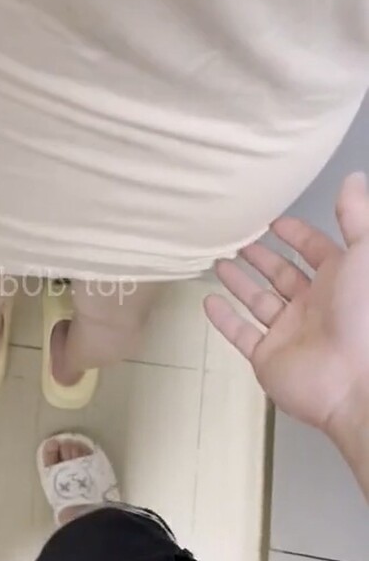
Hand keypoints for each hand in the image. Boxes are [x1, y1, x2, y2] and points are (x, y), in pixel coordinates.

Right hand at [204, 172, 368, 432]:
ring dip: (240, 282)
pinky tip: (208, 302)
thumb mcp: (366, 254)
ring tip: (217, 261)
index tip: (274, 220)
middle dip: (262, 257)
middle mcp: (314, 306)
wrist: (353, 381)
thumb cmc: (364, 314)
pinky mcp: (268, 358)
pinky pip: (241, 334)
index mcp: (340, 282)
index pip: (316, 252)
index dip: (297, 235)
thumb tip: (352, 179)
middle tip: (238, 240)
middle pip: (282, 276)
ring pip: (259, 302)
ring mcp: (289, 334)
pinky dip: (224, 319)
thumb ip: (357, 217)